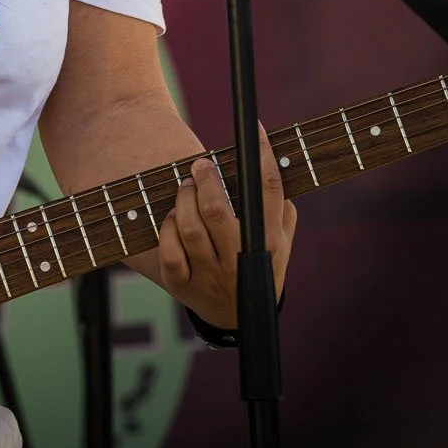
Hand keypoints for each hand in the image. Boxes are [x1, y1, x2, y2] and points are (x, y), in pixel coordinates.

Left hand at [154, 126, 297, 329]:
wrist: (242, 318)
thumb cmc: (258, 265)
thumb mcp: (280, 243)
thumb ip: (281, 211)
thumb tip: (273, 167)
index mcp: (267, 244)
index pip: (267, 192)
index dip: (262, 156)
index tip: (255, 129)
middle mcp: (239, 261)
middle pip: (216, 210)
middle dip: (205, 179)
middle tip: (201, 164)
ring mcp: (210, 275)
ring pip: (189, 228)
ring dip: (183, 199)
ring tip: (186, 187)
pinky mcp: (182, 285)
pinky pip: (170, 252)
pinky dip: (167, 229)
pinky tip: (171, 218)